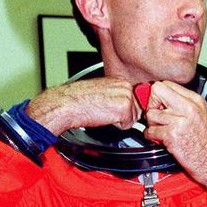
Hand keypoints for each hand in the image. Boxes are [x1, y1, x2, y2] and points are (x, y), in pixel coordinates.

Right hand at [26, 78, 141, 135]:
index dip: (124, 109)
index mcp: (121, 80)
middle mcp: (126, 86)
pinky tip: (104, 117)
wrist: (70, 103)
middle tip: (106, 111)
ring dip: (119, 120)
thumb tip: (128, 105)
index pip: (135, 101)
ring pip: (132, 118)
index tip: (110, 108)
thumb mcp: (103, 91)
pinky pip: (127, 125)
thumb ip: (118, 95)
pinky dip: (116, 126)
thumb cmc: (82, 98)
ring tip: (104, 113)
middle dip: (123, 115)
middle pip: (136, 110)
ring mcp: (126, 97)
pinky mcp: (124, 109)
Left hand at [143, 81, 206, 206]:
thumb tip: (163, 98)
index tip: (160, 105)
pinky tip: (161, 139)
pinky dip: (152, 137)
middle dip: (152, 104)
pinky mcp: (172, 136)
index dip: (159, 95)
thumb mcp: (201, 115)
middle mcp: (188, 108)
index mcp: (195, 100)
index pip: (167, 84)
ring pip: (151, 113)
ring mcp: (180, 122)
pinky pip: (151, 131)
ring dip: (152, 124)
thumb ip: (183, 104)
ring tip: (162, 130)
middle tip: (157, 116)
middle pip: (157, 91)